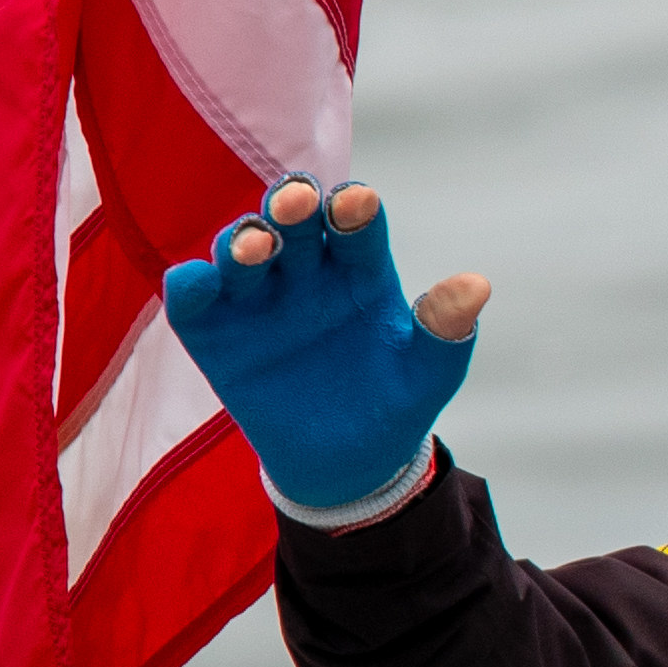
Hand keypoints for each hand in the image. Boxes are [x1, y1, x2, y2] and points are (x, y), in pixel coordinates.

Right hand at [160, 177, 493, 515]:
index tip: (358, 204)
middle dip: (292, 205)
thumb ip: (446, 330)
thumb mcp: (427, 374)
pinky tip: (196, 281)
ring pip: (242, 251)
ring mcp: (257, 296)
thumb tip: (478, 285)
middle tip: (297, 202)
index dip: (354, 210)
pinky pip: (194, 298)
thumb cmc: (393, 403)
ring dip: (244, 241)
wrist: (344, 464)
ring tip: (256, 249)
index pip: (355, 223)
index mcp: (360, 267)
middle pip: (294, 222)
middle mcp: (305, 270)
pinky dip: (190, 284)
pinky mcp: (213, 329)